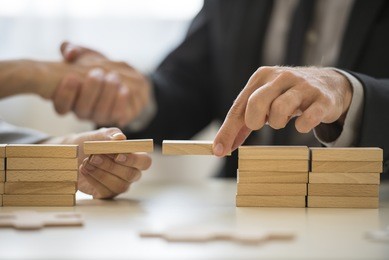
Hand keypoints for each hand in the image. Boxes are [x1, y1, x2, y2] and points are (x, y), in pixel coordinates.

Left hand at [43, 127, 151, 198]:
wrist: (73, 154)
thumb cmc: (92, 143)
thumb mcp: (100, 135)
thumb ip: (111, 135)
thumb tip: (120, 139)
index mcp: (134, 157)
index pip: (145, 162)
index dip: (133, 160)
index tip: (117, 155)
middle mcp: (130, 173)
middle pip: (132, 175)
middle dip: (112, 166)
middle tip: (94, 157)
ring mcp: (120, 184)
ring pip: (119, 185)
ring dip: (101, 173)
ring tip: (86, 163)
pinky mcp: (107, 193)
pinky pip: (106, 192)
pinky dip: (93, 180)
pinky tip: (84, 170)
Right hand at [52, 42, 150, 126]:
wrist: (123, 76)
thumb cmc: (97, 65)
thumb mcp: (84, 55)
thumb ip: (72, 50)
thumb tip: (70, 53)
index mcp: (69, 99)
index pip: (61, 106)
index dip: (65, 94)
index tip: (72, 77)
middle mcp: (82, 112)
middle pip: (82, 110)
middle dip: (90, 91)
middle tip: (97, 73)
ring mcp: (99, 117)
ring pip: (100, 114)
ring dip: (107, 95)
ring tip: (113, 77)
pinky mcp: (117, 118)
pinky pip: (118, 116)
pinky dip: (120, 103)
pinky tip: (124, 90)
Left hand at [213, 66, 352, 156]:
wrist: (328, 85)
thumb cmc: (287, 97)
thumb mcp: (264, 102)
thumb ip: (243, 122)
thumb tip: (221, 147)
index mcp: (261, 77)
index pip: (239, 107)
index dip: (227, 131)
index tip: (218, 151)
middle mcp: (281, 77)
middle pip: (256, 102)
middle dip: (254, 121)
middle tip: (261, 125)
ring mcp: (303, 86)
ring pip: (280, 109)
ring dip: (277, 123)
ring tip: (282, 121)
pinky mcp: (322, 99)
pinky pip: (309, 117)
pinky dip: (303, 126)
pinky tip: (302, 125)